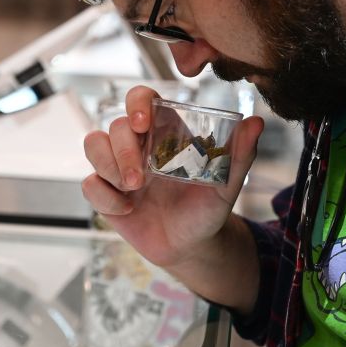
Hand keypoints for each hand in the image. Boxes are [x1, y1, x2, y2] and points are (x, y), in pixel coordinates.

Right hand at [82, 85, 264, 268]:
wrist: (191, 248)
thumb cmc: (207, 209)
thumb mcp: (227, 183)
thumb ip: (239, 154)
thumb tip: (256, 122)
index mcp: (164, 132)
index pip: (140, 99)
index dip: (135, 103)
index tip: (142, 123)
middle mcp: (138, 145)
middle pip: (113, 126)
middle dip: (123, 151)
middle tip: (140, 178)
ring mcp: (119, 168)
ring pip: (93, 145)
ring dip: (109, 167)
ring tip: (133, 190)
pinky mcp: (106, 193)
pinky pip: (89, 184)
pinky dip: (105, 198)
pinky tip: (127, 210)